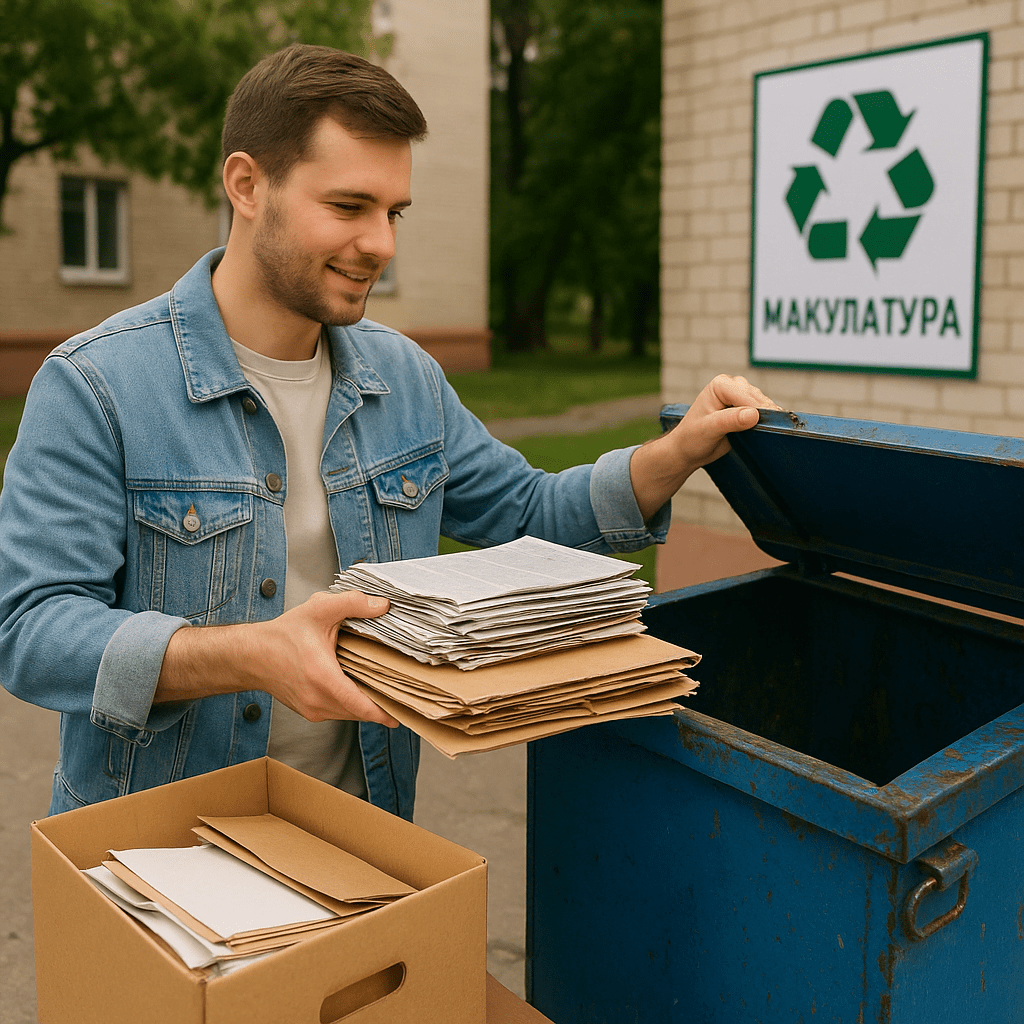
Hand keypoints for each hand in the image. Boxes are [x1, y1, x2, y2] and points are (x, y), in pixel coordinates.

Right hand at [156, 590, 398, 726]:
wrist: (251, 655)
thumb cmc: (283, 634)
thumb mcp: (319, 609)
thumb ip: (353, 603)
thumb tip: (383, 605)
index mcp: (322, 678)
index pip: (362, 706)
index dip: (386, 711)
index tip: (405, 710)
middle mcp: (318, 701)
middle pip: (361, 712)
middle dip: (382, 704)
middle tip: (403, 693)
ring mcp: (313, 711)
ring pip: (351, 714)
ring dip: (367, 704)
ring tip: (386, 688)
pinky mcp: (310, 712)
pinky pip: (340, 712)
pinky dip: (353, 703)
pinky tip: (362, 687)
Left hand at [672, 374, 781, 469]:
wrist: (687, 450)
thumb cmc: (691, 438)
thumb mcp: (709, 430)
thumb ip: (730, 421)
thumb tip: (753, 415)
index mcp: (720, 385)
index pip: (745, 395)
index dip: (756, 409)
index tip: (763, 424)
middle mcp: (731, 386)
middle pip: (757, 398)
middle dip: (763, 413)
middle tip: (767, 429)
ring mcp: (739, 397)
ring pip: (763, 403)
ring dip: (766, 416)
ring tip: (766, 430)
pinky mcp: (745, 408)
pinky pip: (762, 411)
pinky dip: (766, 420)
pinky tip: (765, 429)